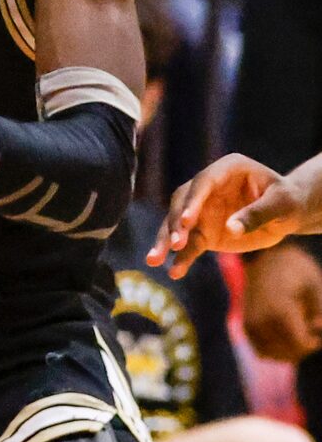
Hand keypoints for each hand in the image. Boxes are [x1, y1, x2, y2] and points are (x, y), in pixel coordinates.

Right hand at [149, 152, 295, 275]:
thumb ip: (257, 214)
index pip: (203, 182)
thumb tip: (230, 229)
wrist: (286, 214)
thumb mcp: (281, 204)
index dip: (193, 201)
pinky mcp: (202, 231)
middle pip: (182, 202)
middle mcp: (207, 187)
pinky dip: (180, 258)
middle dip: (176, 224)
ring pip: (176, 225)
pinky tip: (174, 272)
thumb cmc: (287, 201)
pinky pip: (188, 245)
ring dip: (165, 242)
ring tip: (153, 260)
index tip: (186, 221)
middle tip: (176, 244)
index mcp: (227, 169)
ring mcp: (201, 209)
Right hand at [241, 243, 321, 362]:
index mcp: (280, 309)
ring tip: (298, 330)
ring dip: (290, 351)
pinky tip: (286, 336)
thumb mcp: (315, 284)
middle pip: (288, 353)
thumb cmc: (295, 269)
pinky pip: (263, 352)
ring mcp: (250, 325)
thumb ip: (321, 310)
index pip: (300, 344)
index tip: (318, 325)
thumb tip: (318, 328)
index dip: (315, 342)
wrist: (264, 257)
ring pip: (274, 356)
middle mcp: (261, 321)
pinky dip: (276, 351)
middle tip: (311, 326)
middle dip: (304, 346)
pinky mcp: (246, 328)